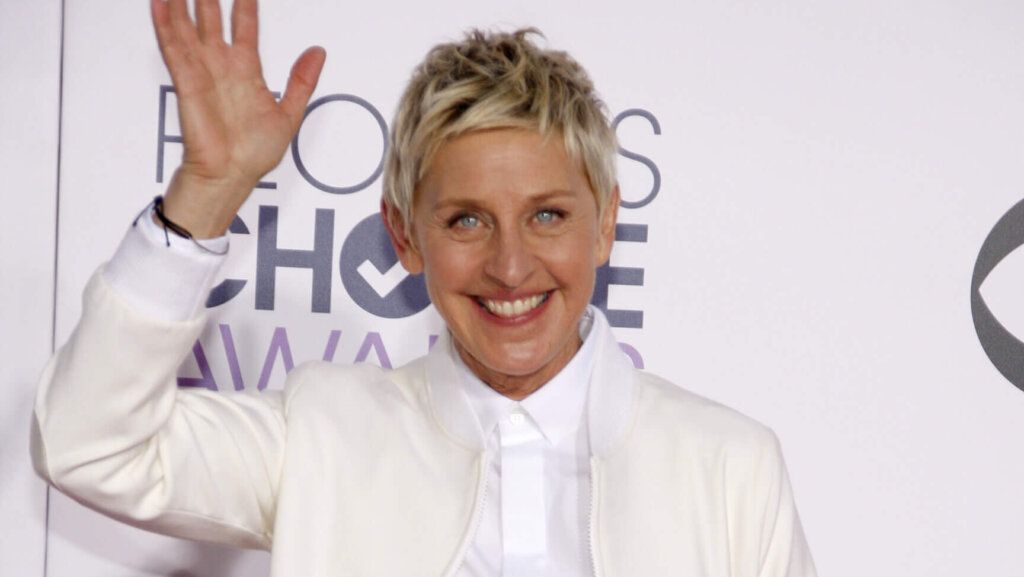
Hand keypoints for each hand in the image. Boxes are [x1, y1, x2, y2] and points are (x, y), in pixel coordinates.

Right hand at [151, 0, 324, 237]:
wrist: (232, 176)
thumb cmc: (254, 154)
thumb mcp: (291, 113)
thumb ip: (302, 80)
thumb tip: (318, 53)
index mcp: (247, 72)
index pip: (245, 28)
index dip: (246, 6)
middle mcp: (223, 68)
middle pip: (212, 20)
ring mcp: (203, 73)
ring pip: (188, 27)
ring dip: (181, 4)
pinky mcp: (187, 83)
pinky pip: (173, 48)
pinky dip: (165, 24)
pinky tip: (161, 4)